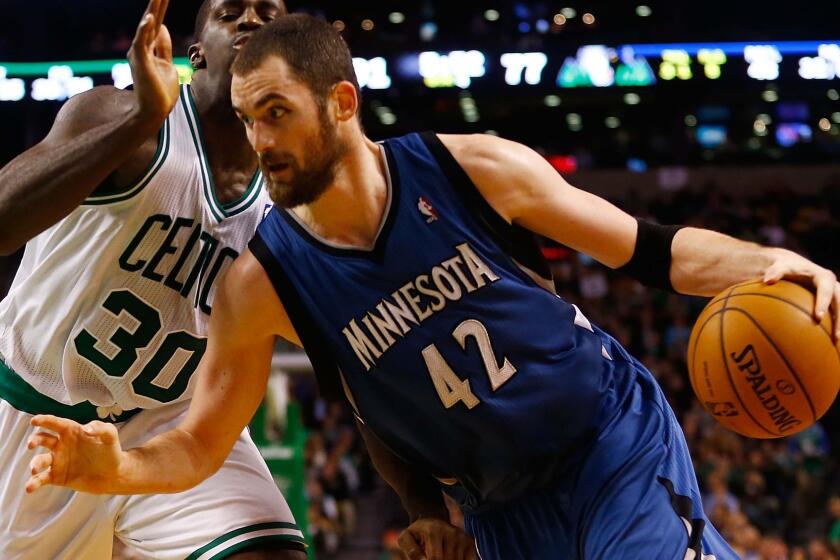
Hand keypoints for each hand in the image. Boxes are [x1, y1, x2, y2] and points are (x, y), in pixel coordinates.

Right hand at [25, 415, 124, 494]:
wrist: (112, 474)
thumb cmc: (110, 451)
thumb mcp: (110, 435)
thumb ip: (101, 428)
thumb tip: (87, 429)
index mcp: (71, 432)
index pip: (56, 424)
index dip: (45, 420)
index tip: (34, 420)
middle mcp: (61, 445)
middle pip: (42, 439)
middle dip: (34, 440)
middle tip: (31, 444)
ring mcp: (57, 461)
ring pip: (40, 460)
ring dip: (35, 464)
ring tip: (35, 470)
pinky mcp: (56, 477)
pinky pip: (41, 479)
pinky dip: (33, 483)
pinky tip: (29, 487)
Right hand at [127, 0, 179, 121]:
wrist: (155, 111)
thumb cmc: (161, 91)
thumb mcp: (167, 64)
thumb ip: (164, 47)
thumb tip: (162, 27)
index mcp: (149, 49)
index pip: (156, 25)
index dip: (160, 10)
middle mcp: (141, 49)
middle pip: (151, 22)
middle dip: (157, 5)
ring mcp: (139, 54)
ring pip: (146, 27)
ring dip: (153, 11)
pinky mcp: (140, 62)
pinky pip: (142, 42)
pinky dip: (144, 29)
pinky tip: (149, 18)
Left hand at [398, 518, 476, 559]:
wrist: (433, 519)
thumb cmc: (417, 533)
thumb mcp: (406, 538)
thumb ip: (411, 550)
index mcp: (434, 531)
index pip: (435, 558)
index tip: (426, 559)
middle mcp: (451, 532)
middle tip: (430, 555)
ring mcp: (462, 537)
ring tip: (440, 554)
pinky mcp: (470, 541)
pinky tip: (450, 556)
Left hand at [763, 249, 839, 338]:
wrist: (795, 266)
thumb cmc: (786, 268)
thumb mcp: (780, 267)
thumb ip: (774, 272)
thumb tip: (766, 281)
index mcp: (823, 277)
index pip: (826, 290)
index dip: (823, 303)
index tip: (818, 317)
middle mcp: (833, 285)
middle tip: (836, 335)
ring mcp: (834, 294)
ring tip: (836, 341)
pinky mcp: (832, 301)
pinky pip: (837, 313)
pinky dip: (836, 324)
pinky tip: (832, 341)